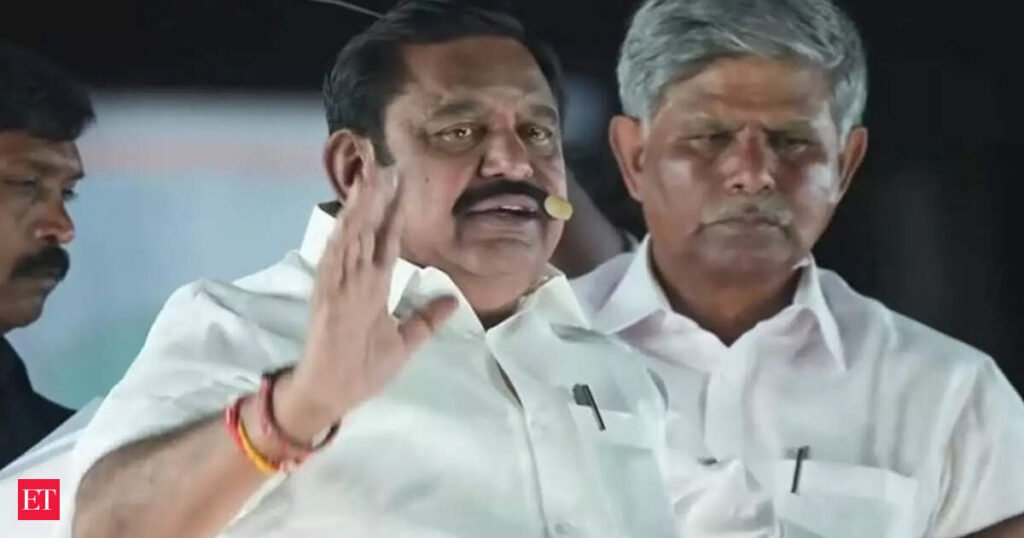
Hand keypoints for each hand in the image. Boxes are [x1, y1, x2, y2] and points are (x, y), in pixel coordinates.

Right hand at [275, 170, 457, 439]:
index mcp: (370, 286)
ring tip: (369, 178)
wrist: (330, 395)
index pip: (384, 239)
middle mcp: (353, 280)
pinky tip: (347, 219)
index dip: (393, 210)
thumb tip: (454, 301)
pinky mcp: (327, 301)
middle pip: (365, 230)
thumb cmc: (362, 370)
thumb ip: (426, 320)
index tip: (400, 180)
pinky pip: (335, 266)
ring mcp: (339, 288)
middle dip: (374, 196)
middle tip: (383, 160)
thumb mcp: (405, 343)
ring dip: (358, 209)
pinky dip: (340, 241)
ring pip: (350, 240)